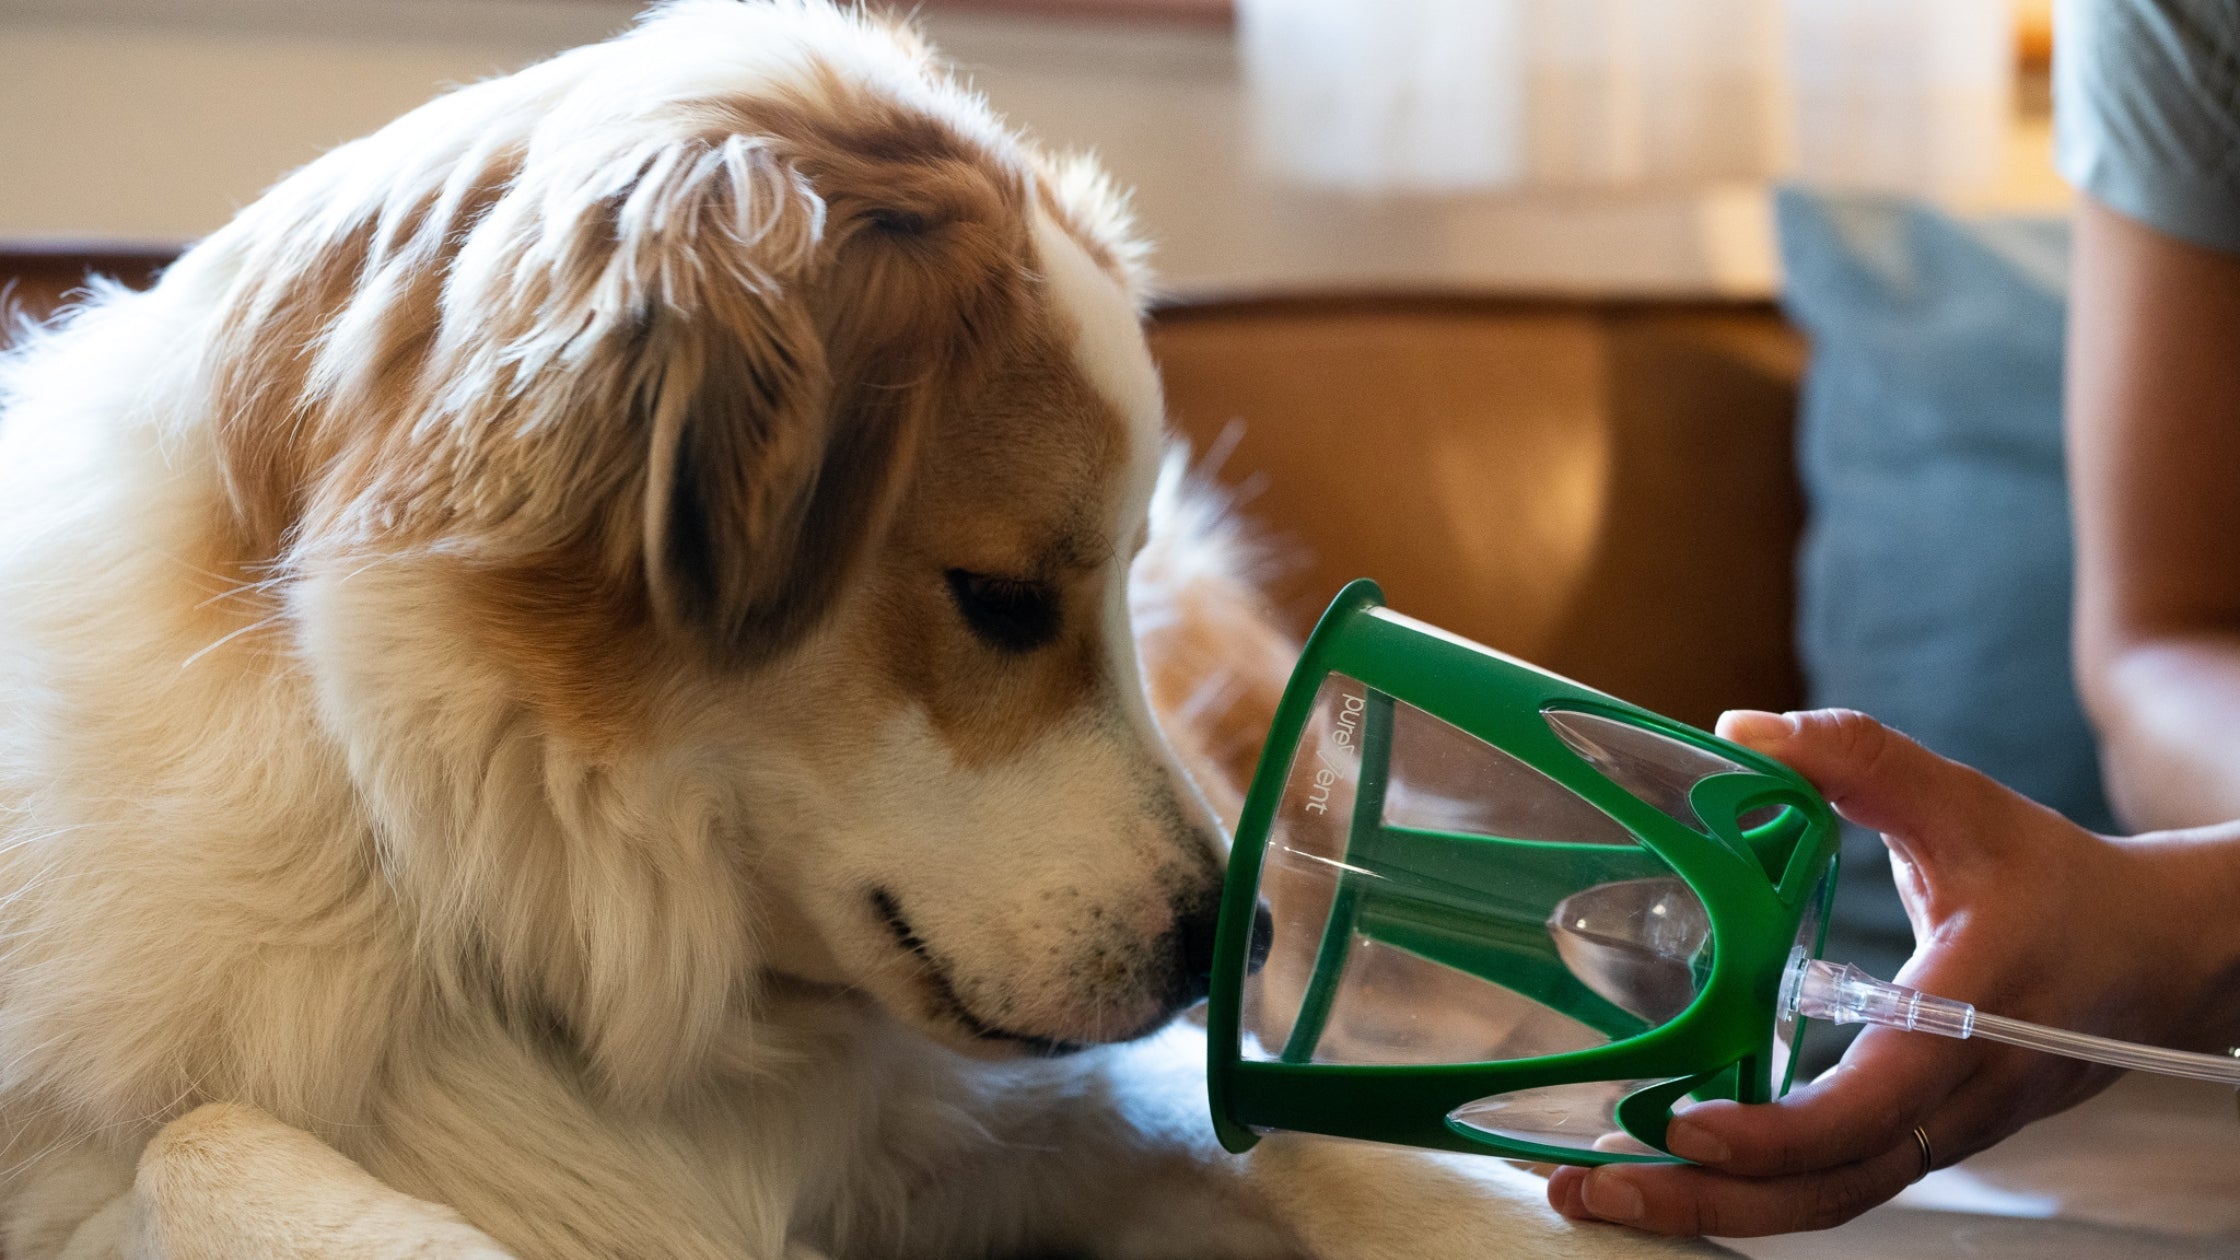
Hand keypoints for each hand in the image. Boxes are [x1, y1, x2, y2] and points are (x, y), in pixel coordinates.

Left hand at [1545, 708, 2239, 1236]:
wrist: (2160, 961)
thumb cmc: (2060, 884)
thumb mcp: (1964, 803)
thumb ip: (1858, 759)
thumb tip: (1737, 732)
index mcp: (1968, 1018)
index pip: (1871, 1103)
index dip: (1778, 1131)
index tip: (1685, 1125)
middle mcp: (1953, 1098)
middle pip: (1829, 1187)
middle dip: (1705, 1202)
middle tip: (1593, 1189)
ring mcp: (1939, 1132)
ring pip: (1826, 1201)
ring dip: (1712, 1208)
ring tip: (1601, 1192)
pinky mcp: (1921, 1139)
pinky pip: (1833, 1184)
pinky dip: (1749, 1190)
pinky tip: (1667, 1170)